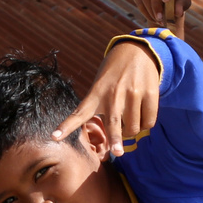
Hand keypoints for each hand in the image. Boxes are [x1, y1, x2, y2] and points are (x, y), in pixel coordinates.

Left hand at [51, 39, 162, 157]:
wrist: (137, 50)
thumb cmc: (114, 75)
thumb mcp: (100, 86)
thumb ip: (99, 109)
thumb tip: (112, 137)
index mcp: (96, 93)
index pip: (79, 113)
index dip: (66, 126)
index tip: (53, 137)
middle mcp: (113, 94)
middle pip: (113, 123)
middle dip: (115, 140)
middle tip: (117, 152)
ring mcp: (132, 93)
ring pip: (133, 128)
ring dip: (131, 132)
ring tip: (129, 121)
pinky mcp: (150, 93)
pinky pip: (148, 121)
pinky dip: (145, 125)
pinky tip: (142, 116)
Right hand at [129, 0, 191, 26]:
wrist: (169, 0)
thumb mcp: (183, 2)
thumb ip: (181, 5)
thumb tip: (178, 13)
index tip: (166, 0)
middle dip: (156, 4)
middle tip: (160, 18)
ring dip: (150, 10)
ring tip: (158, 21)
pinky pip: (138, 0)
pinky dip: (145, 11)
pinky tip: (152, 18)